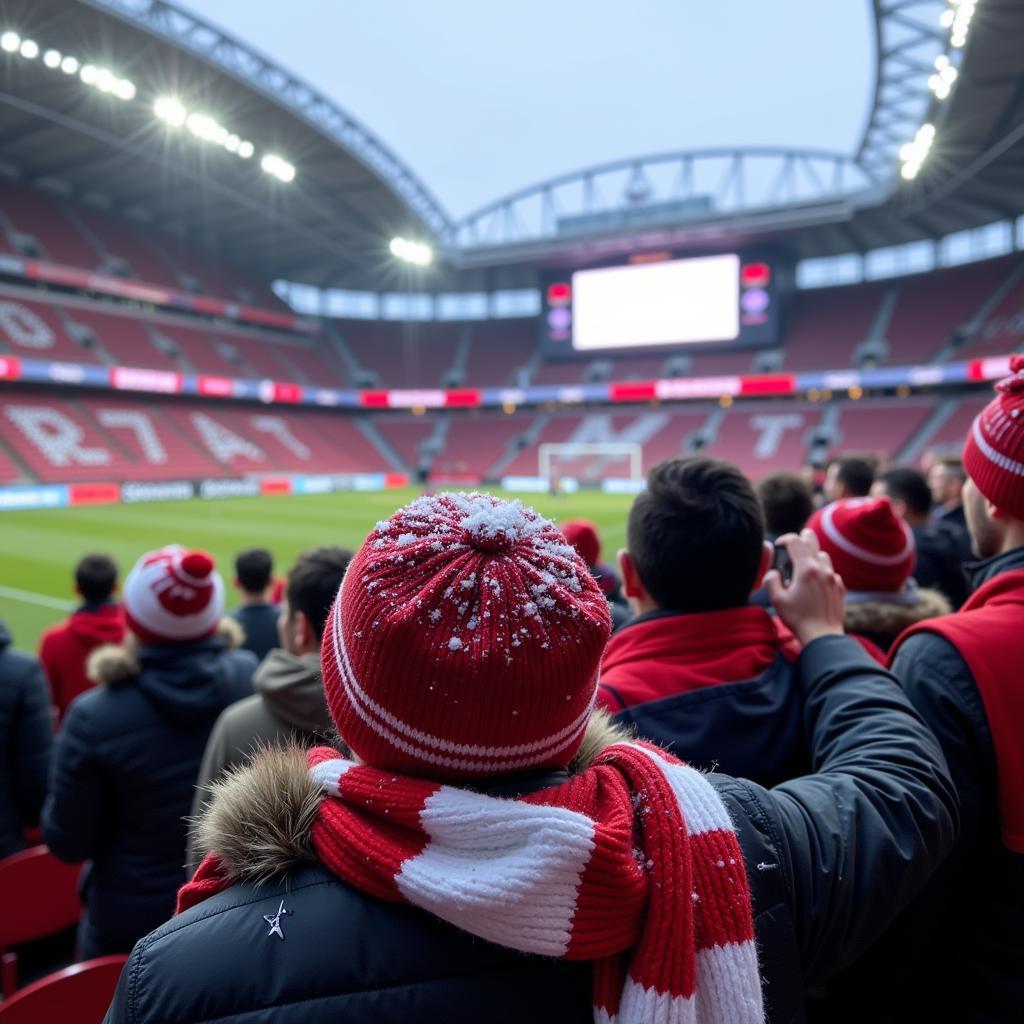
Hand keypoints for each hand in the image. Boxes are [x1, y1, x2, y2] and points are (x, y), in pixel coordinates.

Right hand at [764, 529, 845, 645]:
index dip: (784, 539)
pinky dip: (822, 573)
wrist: (823, 636)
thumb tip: (774, 573)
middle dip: (801, 539)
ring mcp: (833, 578)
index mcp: (805, 569)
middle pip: (812, 541)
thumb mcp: (777, 600)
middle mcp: (822, 569)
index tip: (779, 545)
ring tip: (803, 569)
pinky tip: (815, 585)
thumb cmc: (798, 619)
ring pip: (823, 556)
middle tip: (793, 547)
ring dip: (812, 557)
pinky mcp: (840, 587)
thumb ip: (771, 581)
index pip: (795, 541)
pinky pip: (831, 572)